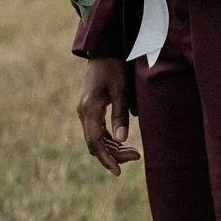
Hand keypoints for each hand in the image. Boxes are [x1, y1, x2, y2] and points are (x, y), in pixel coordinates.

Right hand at [77, 56, 140, 175]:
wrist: (103, 48)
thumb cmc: (114, 66)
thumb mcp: (121, 88)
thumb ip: (121, 114)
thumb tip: (121, 140)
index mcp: (90, 109)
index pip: (95, 142)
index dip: (106, 158)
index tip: (118, 172)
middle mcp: (84, 112)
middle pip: (95, 143)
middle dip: (114, 154)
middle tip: (136, 156)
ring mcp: (85, 110)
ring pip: (96, 138)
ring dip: (112, 147)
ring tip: (133, 152)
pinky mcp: (90, 108)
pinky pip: (97, 130)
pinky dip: (108, 138)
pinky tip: (121, 141)